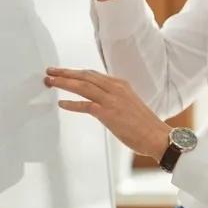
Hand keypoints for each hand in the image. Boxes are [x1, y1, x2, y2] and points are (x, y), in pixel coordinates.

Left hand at [45, 67, 169, 159]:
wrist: (157, 136)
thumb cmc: (145, 125)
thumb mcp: (130, 104)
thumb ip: (115, 99)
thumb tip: (100, 101)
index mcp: (122, 85)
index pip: (94, 74)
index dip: (76, 72)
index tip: (63, 72)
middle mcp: (116, 89)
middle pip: (86, 76)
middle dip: (65, 73)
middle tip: (50, 71)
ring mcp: (112, 100)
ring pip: (83, 86)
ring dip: (64, 83)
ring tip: (50, 82)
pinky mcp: (108, 113)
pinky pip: (85, 105)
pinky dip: (72, 104)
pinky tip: (62, 104)